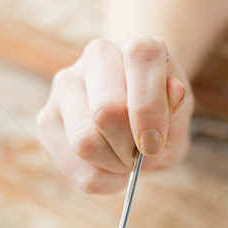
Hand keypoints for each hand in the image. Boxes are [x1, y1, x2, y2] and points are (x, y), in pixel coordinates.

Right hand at [37, 37, 193, 192]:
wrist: (134, 112)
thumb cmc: (160, 114)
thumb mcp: (180, 114)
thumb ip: (178, 109)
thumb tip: (174, 92)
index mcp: (138, 48)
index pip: (140, 64)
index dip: (149, 114)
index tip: (155, 145)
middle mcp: (98, 56)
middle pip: (106, 112)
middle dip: (129, 149)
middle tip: (141, 157)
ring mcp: (66, 85)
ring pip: (84, 141)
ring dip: (113, 165)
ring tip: (126, 162)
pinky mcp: (47, 117)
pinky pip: (71, 165)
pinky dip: (98, 179)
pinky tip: (110, 171)